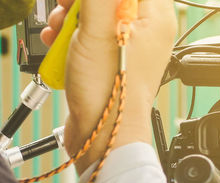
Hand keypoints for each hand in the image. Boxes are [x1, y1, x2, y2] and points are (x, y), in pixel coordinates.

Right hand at [41, 0, 176, 173]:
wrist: (103, 130)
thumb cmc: (111, 90)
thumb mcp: (100, 29)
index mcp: (156, 18)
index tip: (86, 0)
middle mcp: (147, 30)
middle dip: (82, 1)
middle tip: (68, 10)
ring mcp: (129, 45)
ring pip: (99, 13)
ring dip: (72, 17)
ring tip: (60, 31)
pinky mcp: (112, 58)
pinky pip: (92, 34)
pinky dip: (73, 36)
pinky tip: (60, 44)